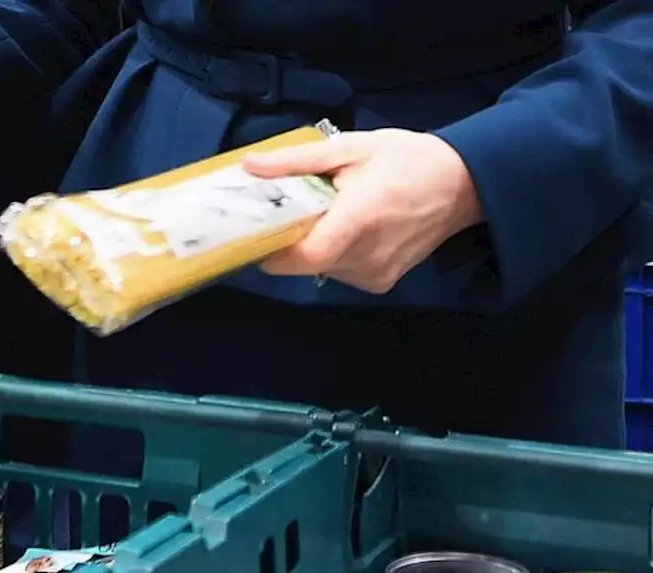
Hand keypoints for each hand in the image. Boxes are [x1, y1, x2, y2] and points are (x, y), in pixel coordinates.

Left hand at [243, 129, 483, 293]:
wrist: (464, 183)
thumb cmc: (406, 159)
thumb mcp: (350, 148)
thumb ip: (297, 161)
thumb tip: (249, 166)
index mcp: (360, 219)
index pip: (304, 255)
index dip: (274, 249)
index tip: (259, 229)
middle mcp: (368, 255)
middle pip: (305, 263)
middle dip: (290, 241)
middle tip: (292, 212)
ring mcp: (377, 274)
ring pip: (320, 270)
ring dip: (313, 247)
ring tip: (328, 215)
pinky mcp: (382, 283)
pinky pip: (339, 273)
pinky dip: (333, 254)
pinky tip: (349, 230)